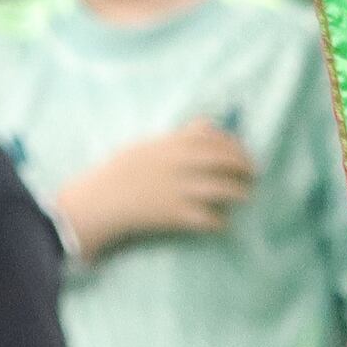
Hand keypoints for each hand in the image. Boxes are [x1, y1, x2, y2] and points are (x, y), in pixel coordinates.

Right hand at [55, 122, 258, 259]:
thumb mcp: (145, 147)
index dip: (234, 145)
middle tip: (253, 174)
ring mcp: (177, 190)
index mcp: (170, 145)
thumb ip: (178, 137)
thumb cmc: (117, 174)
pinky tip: (221, 222)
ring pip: (224, 189)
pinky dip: (218, 221)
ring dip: (239, 193)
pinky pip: (207, 218)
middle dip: (244, 167)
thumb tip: (209, 125)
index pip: (214, 138)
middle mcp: (178, 164)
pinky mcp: (173, 215)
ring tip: (244, 196)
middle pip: (225, 161)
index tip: (243, 152)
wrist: (93, 203)